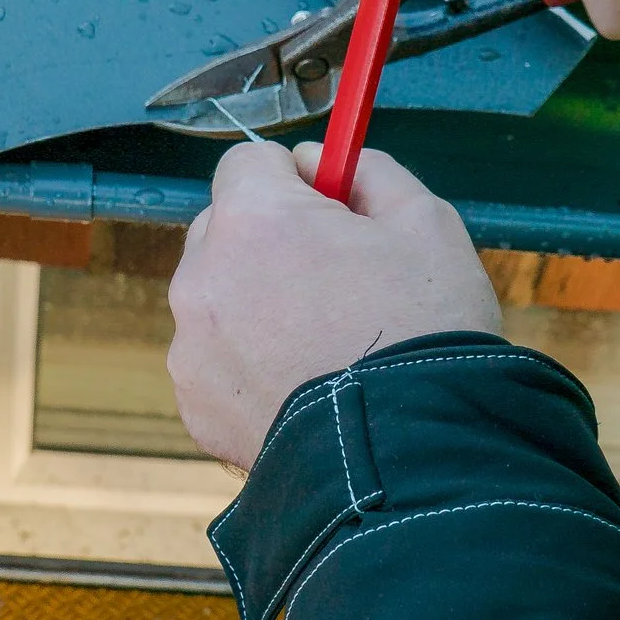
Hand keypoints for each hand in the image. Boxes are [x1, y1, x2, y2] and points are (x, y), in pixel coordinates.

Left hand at [168, 143, 499, 470]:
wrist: (412, 458)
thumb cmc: (424, 333)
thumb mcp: (427, 224)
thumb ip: (369, 173)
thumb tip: (325, 163)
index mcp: (254, 220)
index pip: (247, 161)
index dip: (294, 179)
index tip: (331, 207)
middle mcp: (203, 277)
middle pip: (225, 230)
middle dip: (271, 241)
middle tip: (337, 279)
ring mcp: (192, 349)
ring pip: (220, 299)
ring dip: (258, 306)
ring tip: (327, 345)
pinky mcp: (197, 408)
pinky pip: (219, 363)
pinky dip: (251, 367)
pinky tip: (306, 386)